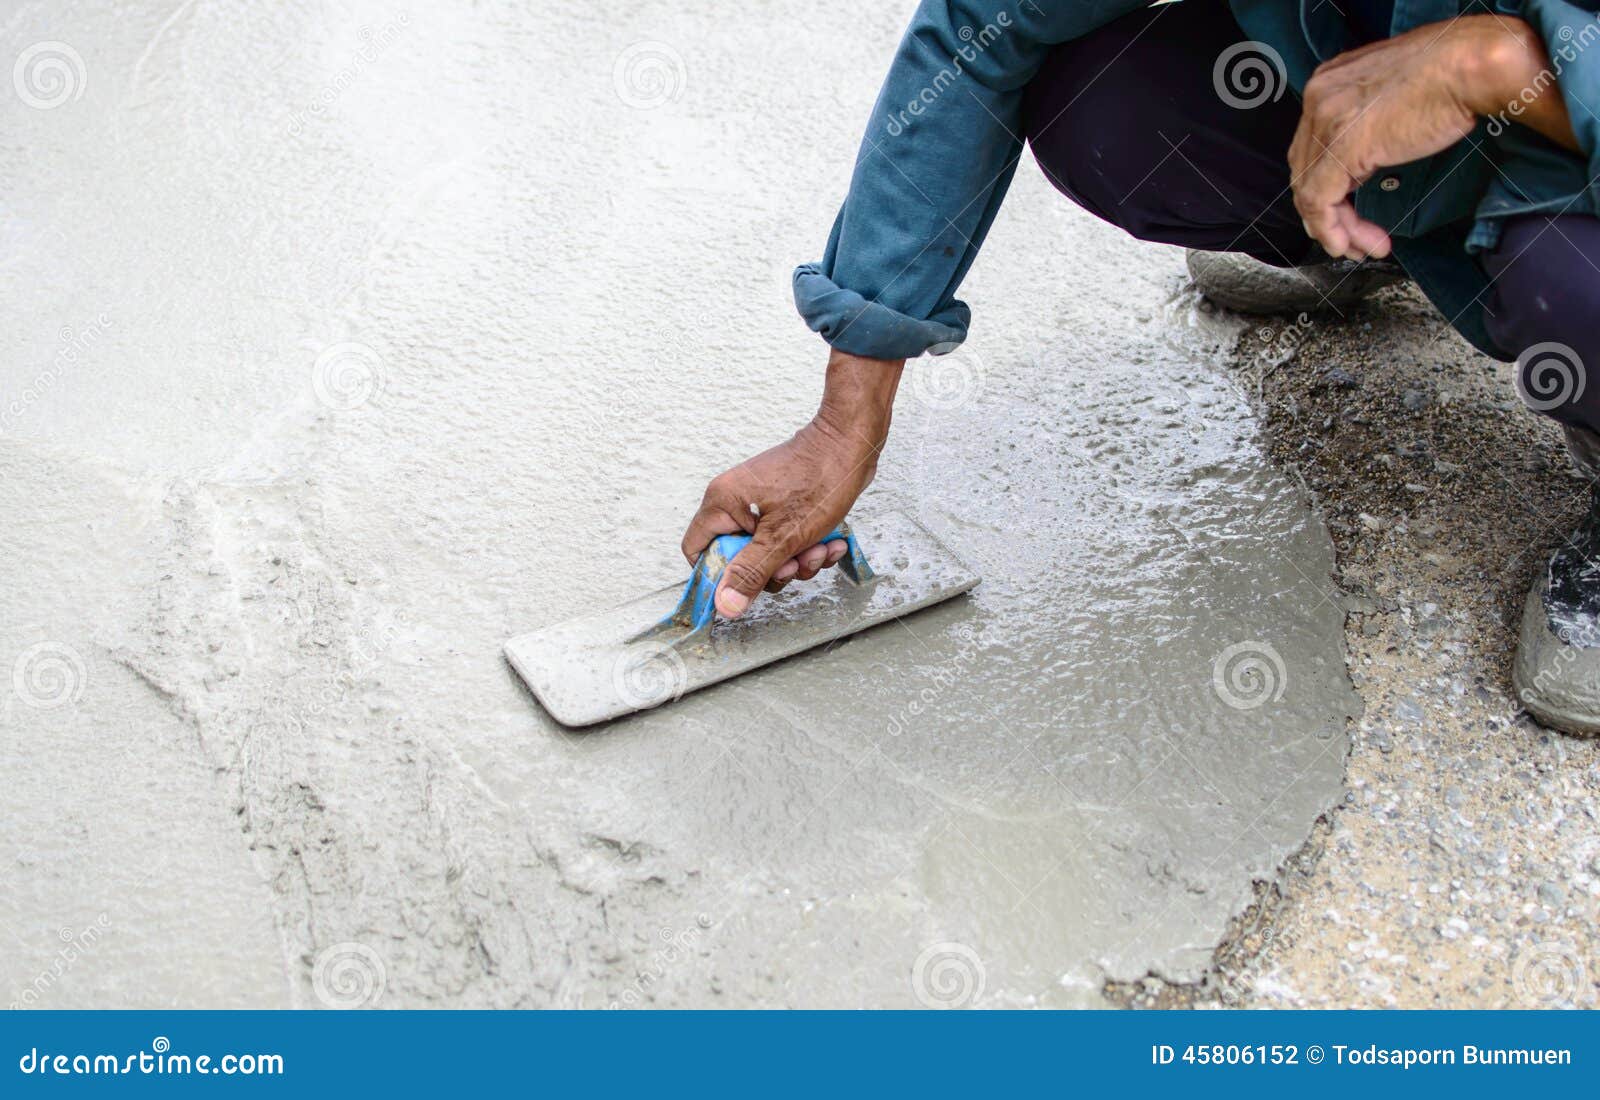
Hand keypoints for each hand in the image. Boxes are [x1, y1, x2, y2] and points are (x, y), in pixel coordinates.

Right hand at [681, 350, 903, 617]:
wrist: (854, 443)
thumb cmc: (820, 478)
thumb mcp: (784, 537)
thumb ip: (751, 572)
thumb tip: (725, 604)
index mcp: (723, 503)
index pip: (697, 550)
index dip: (716, 576)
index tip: (744, 588)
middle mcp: (735, 501)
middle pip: (738, 557)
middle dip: (773, 569)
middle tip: (795, 564)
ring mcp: (760, 503)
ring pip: (768, 552)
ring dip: (798, 560)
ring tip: (821, 549)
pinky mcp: (783, 505)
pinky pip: (786, 539)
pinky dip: (808, 546)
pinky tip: (832, 542)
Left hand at [1289, 15, 1560, 260]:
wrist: (1472, 64)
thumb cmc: (1451, 74)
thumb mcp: (1390, 98)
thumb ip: (1365, 125)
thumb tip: (1362, 161)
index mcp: (1327, 82)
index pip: (1310, 150)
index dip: (1324, 190)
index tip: (1346, 215)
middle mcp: (1318, 98)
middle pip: (1306, 173)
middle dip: (1328, 215)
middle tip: (1352, 241)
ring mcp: (1326, 121)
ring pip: (1310, 193)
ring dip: (1337, 230)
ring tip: (1363, 248)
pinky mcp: (1342, 146)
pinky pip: (1320, 203)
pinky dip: (1334, 231)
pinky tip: (1356, 245)